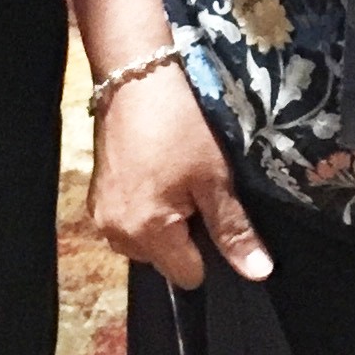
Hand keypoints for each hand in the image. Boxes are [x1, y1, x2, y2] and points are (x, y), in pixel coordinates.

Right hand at [86, 61, 271, 288]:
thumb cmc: (180, 127)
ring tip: (175, 180)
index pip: (189, 276)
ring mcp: (101, 216)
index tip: (214, 214)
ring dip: (163, 224)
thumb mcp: (215, 178)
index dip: (210, 251)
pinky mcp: (96, 197)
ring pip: (146, 242)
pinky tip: (155, 175)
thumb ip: (233, 230)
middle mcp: (116, 234)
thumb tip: (258, 273)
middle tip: (195, 190)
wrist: (136, 79)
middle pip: (164, 261)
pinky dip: (144, 209)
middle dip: (184, 237)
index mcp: (146, 233)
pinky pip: (128, 222)